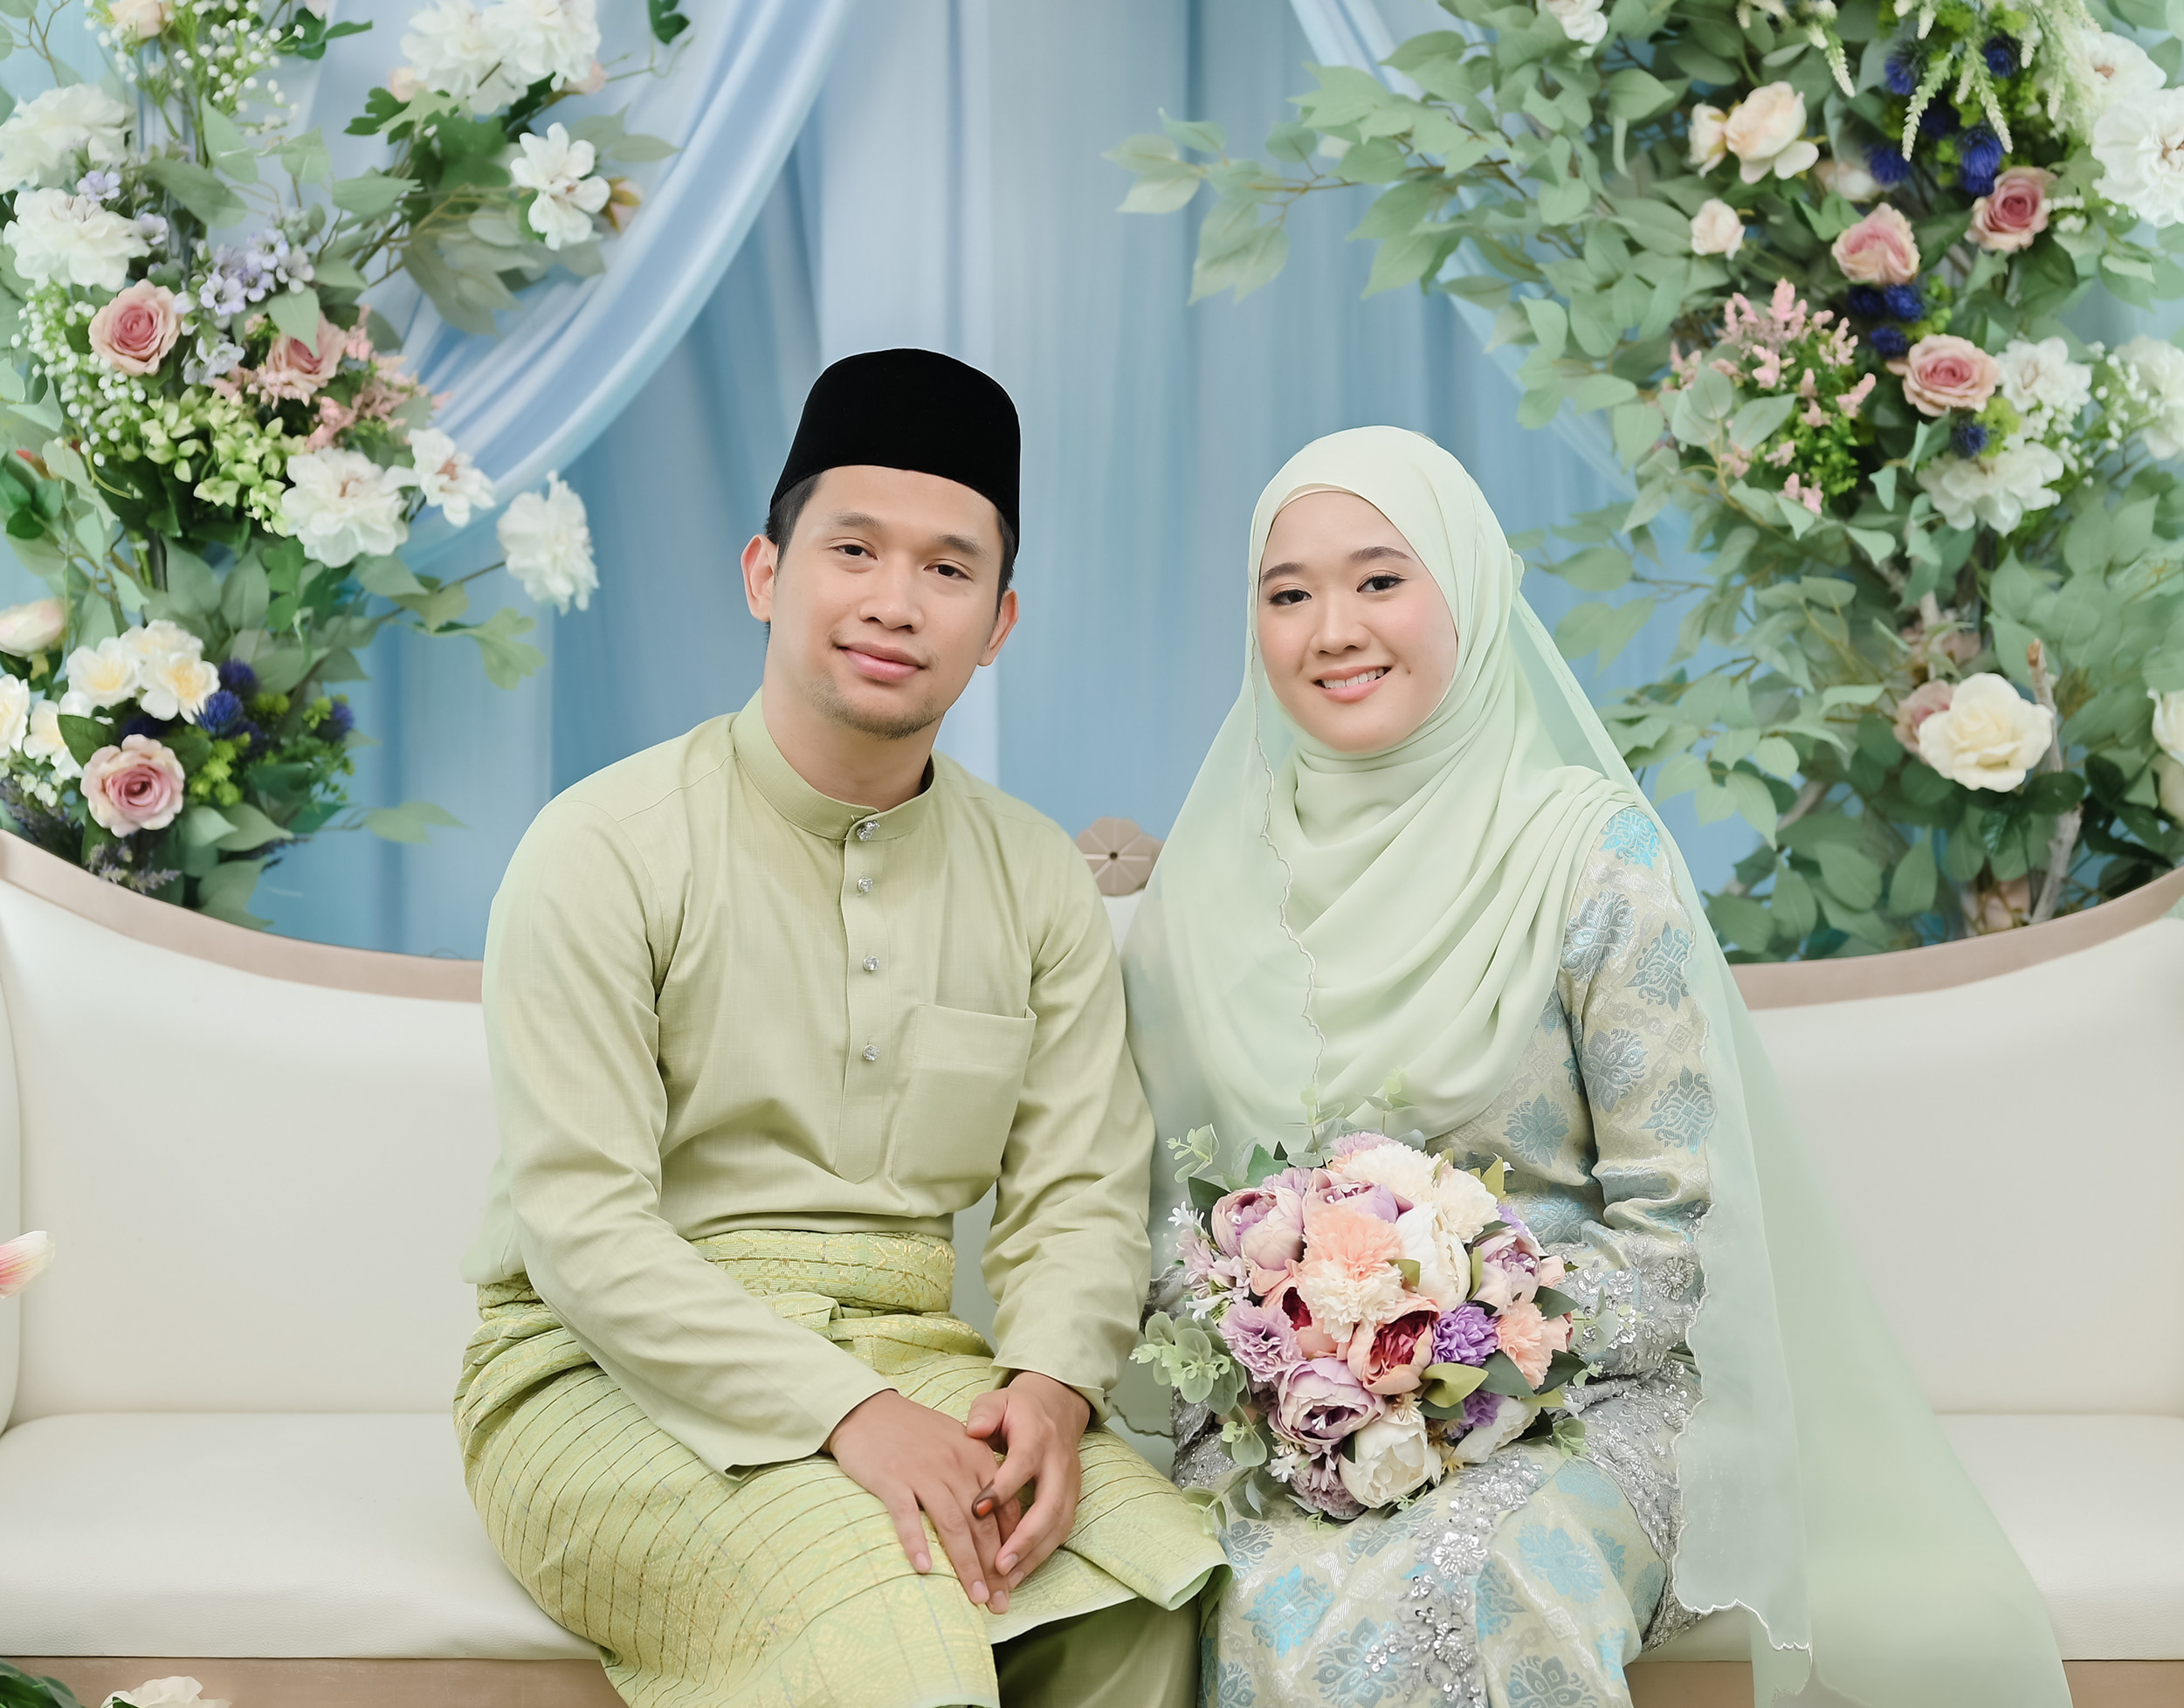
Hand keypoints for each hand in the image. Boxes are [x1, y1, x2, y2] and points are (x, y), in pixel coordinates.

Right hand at [826, 1389, 1022, 1612]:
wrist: (868, 1408)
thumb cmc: (913, 1432)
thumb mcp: (955, 1444)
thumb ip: (977, 1476)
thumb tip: (997, 1521)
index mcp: (976, 1457)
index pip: (1002, 1510)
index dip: (1010, 1549)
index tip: (1012, 1583)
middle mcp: (955, 1465)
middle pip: (981, 1524)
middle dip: (993, 1568)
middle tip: (1000, 1603)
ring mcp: (923, 1472)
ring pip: (952, 1525)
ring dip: (966, 1564)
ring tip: (975, 1597)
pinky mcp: (892, 1478)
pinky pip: (907, 1515)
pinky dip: (917, 1542)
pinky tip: (924, 1569)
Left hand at [963, 1372, 1091, 1593]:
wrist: (1057, 1405)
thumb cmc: (1018, 1408)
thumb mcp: (997, 1400)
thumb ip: (984, 1413)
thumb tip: (973, 1430)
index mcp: (1037, 1436)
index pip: (1022, 1464)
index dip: (1002, 1488)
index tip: (975, 1510)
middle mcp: (1058, 1462)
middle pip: (1050, 1504)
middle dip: (1025, 1538)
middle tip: (999, 1565)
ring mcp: (1070, 1483)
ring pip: (1059, 1524)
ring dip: (1034, 1555)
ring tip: (1007, 1580)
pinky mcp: (1072, 1498)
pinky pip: (1061, 1531)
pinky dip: (1040, 1556)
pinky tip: (1018, 1574)